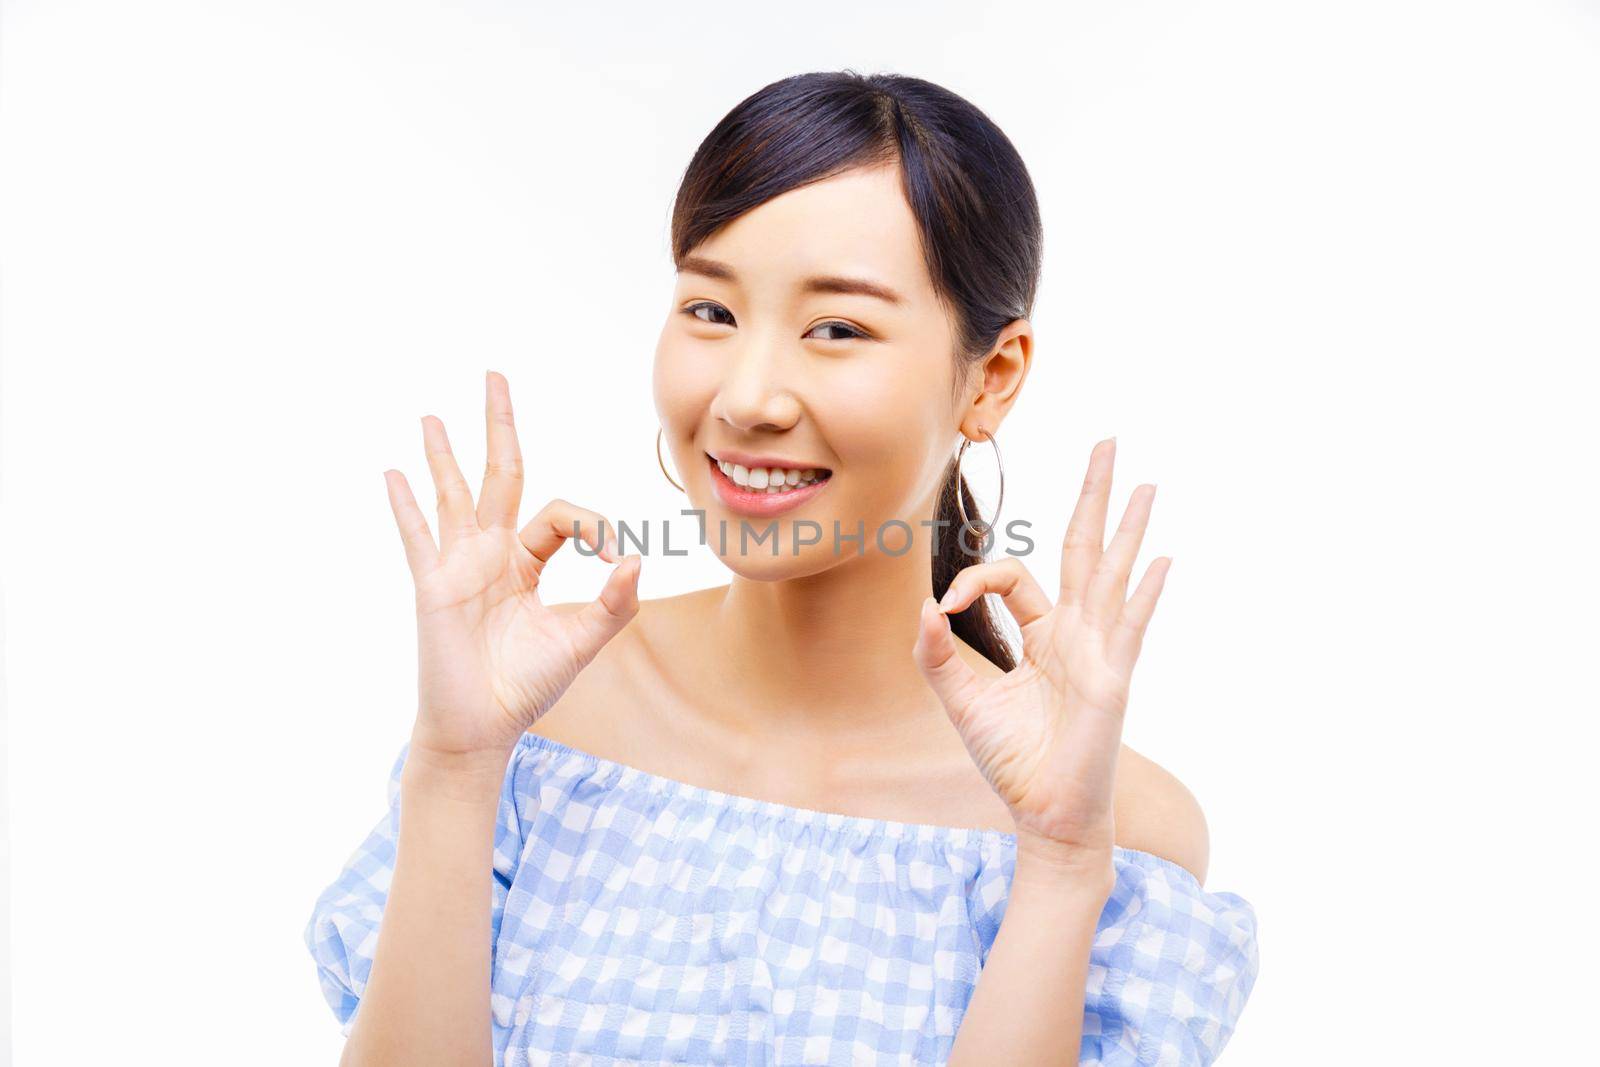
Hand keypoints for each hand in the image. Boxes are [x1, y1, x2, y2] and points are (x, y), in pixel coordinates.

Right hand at [383, 371, 641, 763]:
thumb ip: (615, 603)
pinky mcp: (433, 586)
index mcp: (528, 562)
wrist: (482, 728)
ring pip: (454, 494)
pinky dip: (406, 506)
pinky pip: (417, 537)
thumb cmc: (528, 686)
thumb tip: (637, 559)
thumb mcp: (582, 640)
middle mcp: (491, 554)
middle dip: (499, 425)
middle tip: (494, 376)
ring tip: (432, 414)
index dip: (593, 525)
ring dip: (443, 453)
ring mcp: (458, 566)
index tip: (614, 555)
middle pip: (499, 474)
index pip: (562, 515)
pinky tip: (393, 473)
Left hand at [912, 438, 1168, 867]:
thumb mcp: (960, 700)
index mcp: (1043, 633)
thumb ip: (937, 655)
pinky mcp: (1111, 681)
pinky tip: (1160, 561)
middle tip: (1108, 442)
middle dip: (1094, 494)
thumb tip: (924, 607)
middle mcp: (1077, 634)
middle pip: (1084, 548)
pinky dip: (1142, 595)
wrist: (1043, 815)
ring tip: (1145, 482)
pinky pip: (1128, 630)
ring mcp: (1099, 653)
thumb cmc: (1011, 760)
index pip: (1014, 575)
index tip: (943, 608)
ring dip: (1128, 527)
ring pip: (1112, 575)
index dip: (975, 578)